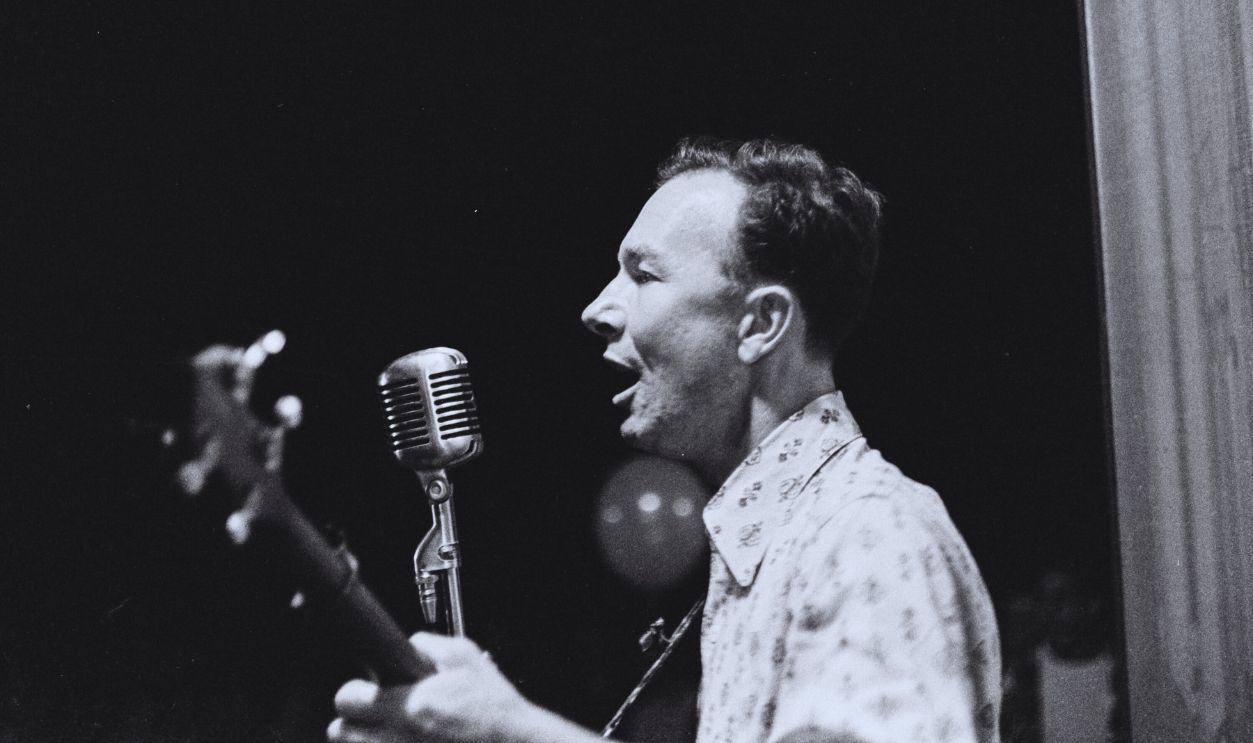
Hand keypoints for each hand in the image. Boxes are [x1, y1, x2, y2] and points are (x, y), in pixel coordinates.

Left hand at [328, 633, 529, 742]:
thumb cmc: (494, 709)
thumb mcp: (466, 658)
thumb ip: (427, 644)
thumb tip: (404, 643)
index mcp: (410, 708)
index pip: (346, 699)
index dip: (355, 691)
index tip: (366, 690)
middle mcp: (398, 741)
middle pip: (339, 733)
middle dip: (355, 720)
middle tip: (379, 713)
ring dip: (366, 740)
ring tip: (391, 733)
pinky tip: (406, 742)